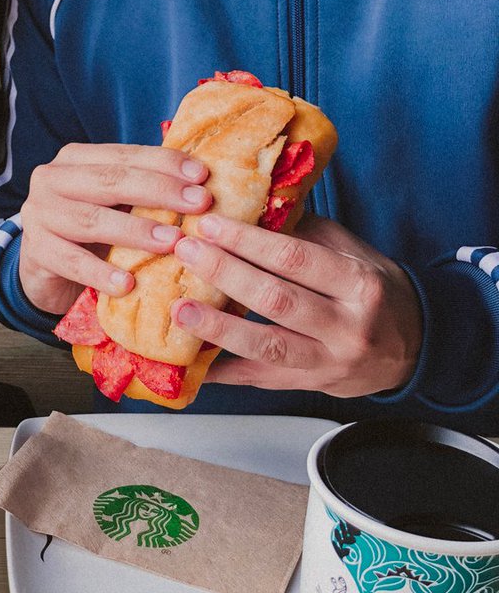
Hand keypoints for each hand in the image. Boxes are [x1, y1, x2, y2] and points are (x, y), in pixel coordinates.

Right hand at [19, 141, 210, 313]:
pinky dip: (101, 273)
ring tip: (172, 242)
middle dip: (159, 191)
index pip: (124, 155)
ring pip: (93, 219)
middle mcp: (51, 179)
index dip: (164, 163)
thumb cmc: (87, 235)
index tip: (202, 175)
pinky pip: (72, 263)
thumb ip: (142, 189)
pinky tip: (127, 283)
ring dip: (136, 231)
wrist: (44, 272)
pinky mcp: (35, 251)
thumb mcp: (111, 205)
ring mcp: (39, 215)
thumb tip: (201, 181)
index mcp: (74, 159)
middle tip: (198, 203)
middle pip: (110, 182)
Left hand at [169, 214, 421, 396]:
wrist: (411, 349)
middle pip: (277, 300)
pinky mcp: (307, 385)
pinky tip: (188, 360)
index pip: (297, 259)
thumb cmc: (373, 293)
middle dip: (226, 274)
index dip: (249, 242)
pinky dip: (221, 371)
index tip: (211, 225)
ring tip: (180, 310)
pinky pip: (258, 380)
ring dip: (218, 328)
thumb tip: (250, 206)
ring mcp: (328, 363)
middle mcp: (347, 327)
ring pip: (267, 346)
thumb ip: (306, 235)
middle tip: (186, 252)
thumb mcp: (353, 256)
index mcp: (360, 285)